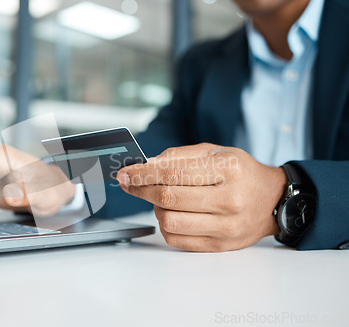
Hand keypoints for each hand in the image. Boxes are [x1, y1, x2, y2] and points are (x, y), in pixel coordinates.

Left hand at [116, 143, 285, 251]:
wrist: (273, 200)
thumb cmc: (242, 173)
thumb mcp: (215, 152)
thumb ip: (179, 156)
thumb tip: (145, 166)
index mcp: (228, 170)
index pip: (172, 173)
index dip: (142, 173)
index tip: (125, 173)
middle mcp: (229, 200)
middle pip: (167, 198)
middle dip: (141, 189)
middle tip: (131, 183)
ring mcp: (226, 226)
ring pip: (169, 221)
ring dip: (155, 208)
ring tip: (161, 199)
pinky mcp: (220, 245)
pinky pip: (176, 240)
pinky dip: (165, 226)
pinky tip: (171, 214)